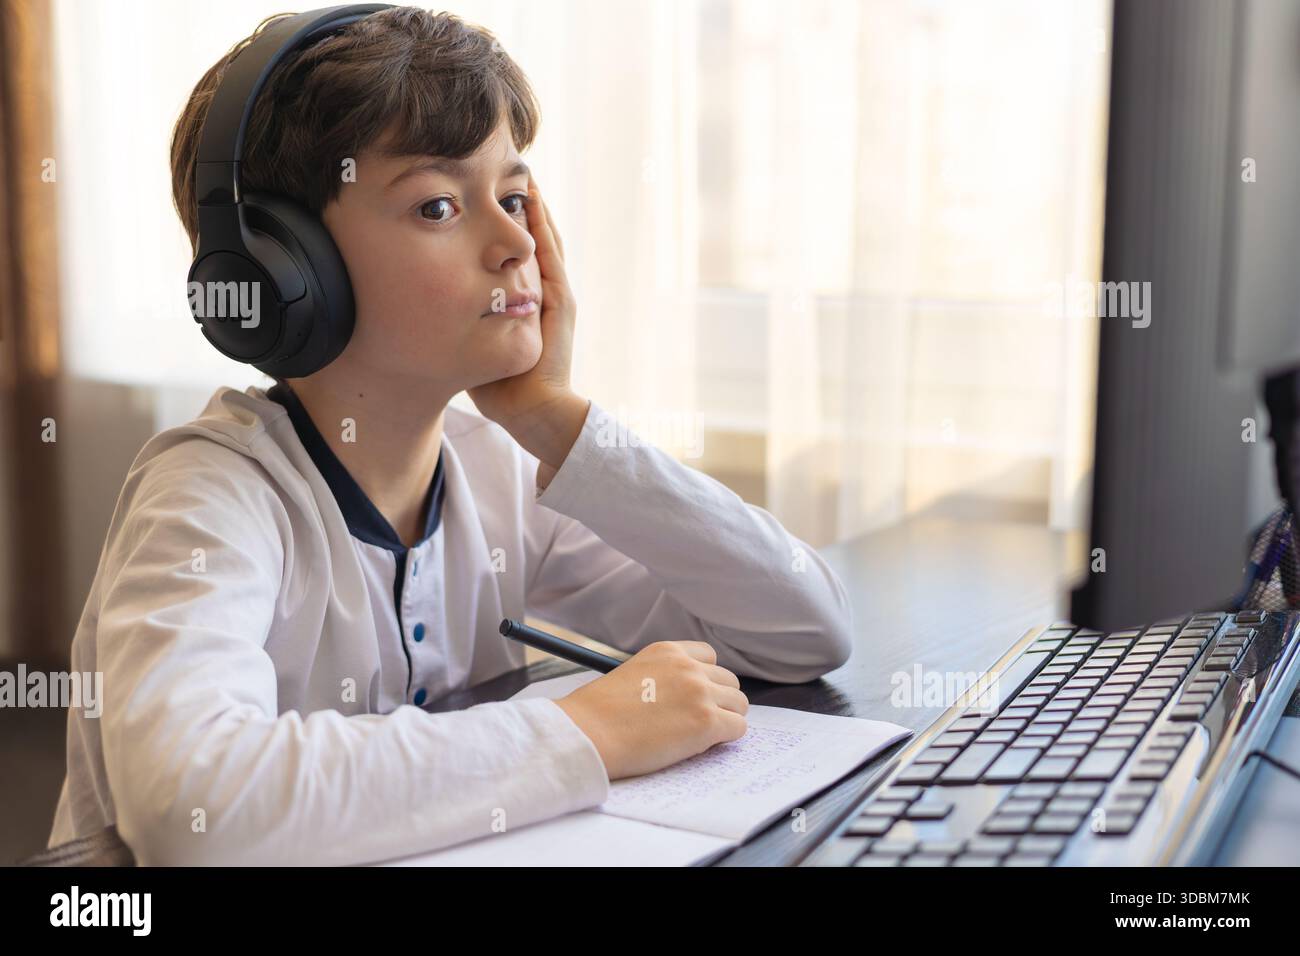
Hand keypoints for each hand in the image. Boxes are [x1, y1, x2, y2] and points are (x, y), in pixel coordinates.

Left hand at [467, 174, 577, 436]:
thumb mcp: (465, 342)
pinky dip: (542, 223)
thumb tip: (407, 306)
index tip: (476, 191)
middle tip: (502, 167)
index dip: (495, 221)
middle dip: (515, 203)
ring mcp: (554, 292)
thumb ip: (448, 321)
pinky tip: (531, 197)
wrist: (532, 409)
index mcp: (518, 299)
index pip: (507, 251)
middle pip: (527, 235)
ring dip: (533, 204)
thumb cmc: (497, 386)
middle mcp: (539, 290)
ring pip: (543, 235)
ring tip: (519, 170)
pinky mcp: (560, 299)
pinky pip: (551, 252)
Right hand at [553, 641, 748, 779]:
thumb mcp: (633, 672)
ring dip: (725, 719)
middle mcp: (688, 667)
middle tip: (696, 721)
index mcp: (668, 651)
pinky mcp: (707, 722)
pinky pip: (738, 728)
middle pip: (728, 681)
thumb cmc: (599, 712)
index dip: (705, 679)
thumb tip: (682, 697)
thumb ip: (663, 676)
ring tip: (699, 735)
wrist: (588, 733)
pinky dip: (726, 738)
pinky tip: (702, 745)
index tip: (694, 697)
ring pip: (739, 704)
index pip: (708, 656)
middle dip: (718, 701)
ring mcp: (700, 693)